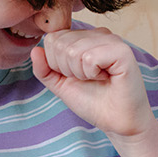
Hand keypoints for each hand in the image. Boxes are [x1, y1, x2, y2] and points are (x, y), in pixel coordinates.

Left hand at [32, 28, 157, 141]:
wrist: (116, 122)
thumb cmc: (93, 102)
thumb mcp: (61, 84)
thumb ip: (45, 69)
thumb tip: (35, 50)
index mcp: (85, 37)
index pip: (52, 38)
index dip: (57, 63)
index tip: (76, 76)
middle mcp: (99, 34)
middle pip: (60, 43)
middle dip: (67, 69)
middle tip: (88, 79)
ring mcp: (111, 40)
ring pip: (73, 50)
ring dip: (80, 73)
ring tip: (97, 79)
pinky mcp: (122, 51)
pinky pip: (89, 57)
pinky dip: (92, 74)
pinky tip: (106, 78)